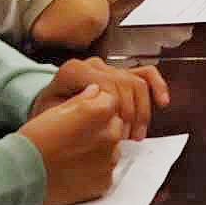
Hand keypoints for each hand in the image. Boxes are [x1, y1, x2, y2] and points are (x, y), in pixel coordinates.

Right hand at [18, 84, 126, 204]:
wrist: (21, 173)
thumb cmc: (34, 141)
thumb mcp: (56, 110)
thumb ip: (82, 99)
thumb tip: (95, 91)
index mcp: (99, 113)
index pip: (111, 103)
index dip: (96, 109)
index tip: (83, 117)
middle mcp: (110, 135)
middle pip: (115, 126)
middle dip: (101, 129)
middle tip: (76, 138)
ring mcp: (109, 160)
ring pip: (112, 150)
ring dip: (99, 151)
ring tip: (73, 156)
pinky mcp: (105, 181)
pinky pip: (106, 172)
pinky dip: (95, 171)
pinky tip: (75, 170)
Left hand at [29, 57, 167, 140]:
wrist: (43, 109)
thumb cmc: (46, 116)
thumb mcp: (50, 117)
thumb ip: (74, 111)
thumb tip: (102, 112)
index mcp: (75, 71)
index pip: (108, 87)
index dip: (117, 112)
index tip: (115, 136)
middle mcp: (93, 64)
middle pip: (125, 85)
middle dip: (131, 114)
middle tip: (126, 139)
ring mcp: (109, 67)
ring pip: (138, 82)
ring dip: (142, 110)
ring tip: (136, 135)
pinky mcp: (120, 72)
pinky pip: (145, 73)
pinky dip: (157, 87)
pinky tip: (162, 103)